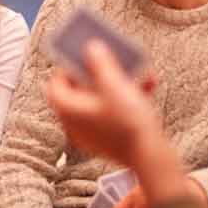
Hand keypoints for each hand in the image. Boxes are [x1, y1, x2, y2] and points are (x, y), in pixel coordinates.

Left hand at [44, 40, 166, 168]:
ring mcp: (92, 133)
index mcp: (67, 110)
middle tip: (113, 58)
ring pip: (103, 99)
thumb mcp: (113, 84)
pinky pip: (115, 112)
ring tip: (139, 70)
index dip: (68, 66)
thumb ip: (99, 62)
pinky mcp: (110, 139)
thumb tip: (90, 48)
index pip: (55, 83)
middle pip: (81, 90)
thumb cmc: (127, 122)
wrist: (152, 159)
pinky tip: (148, 85)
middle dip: (102, 71)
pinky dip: (129, 98)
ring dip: (121, 82)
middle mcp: (74, 123)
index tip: (84, 54)